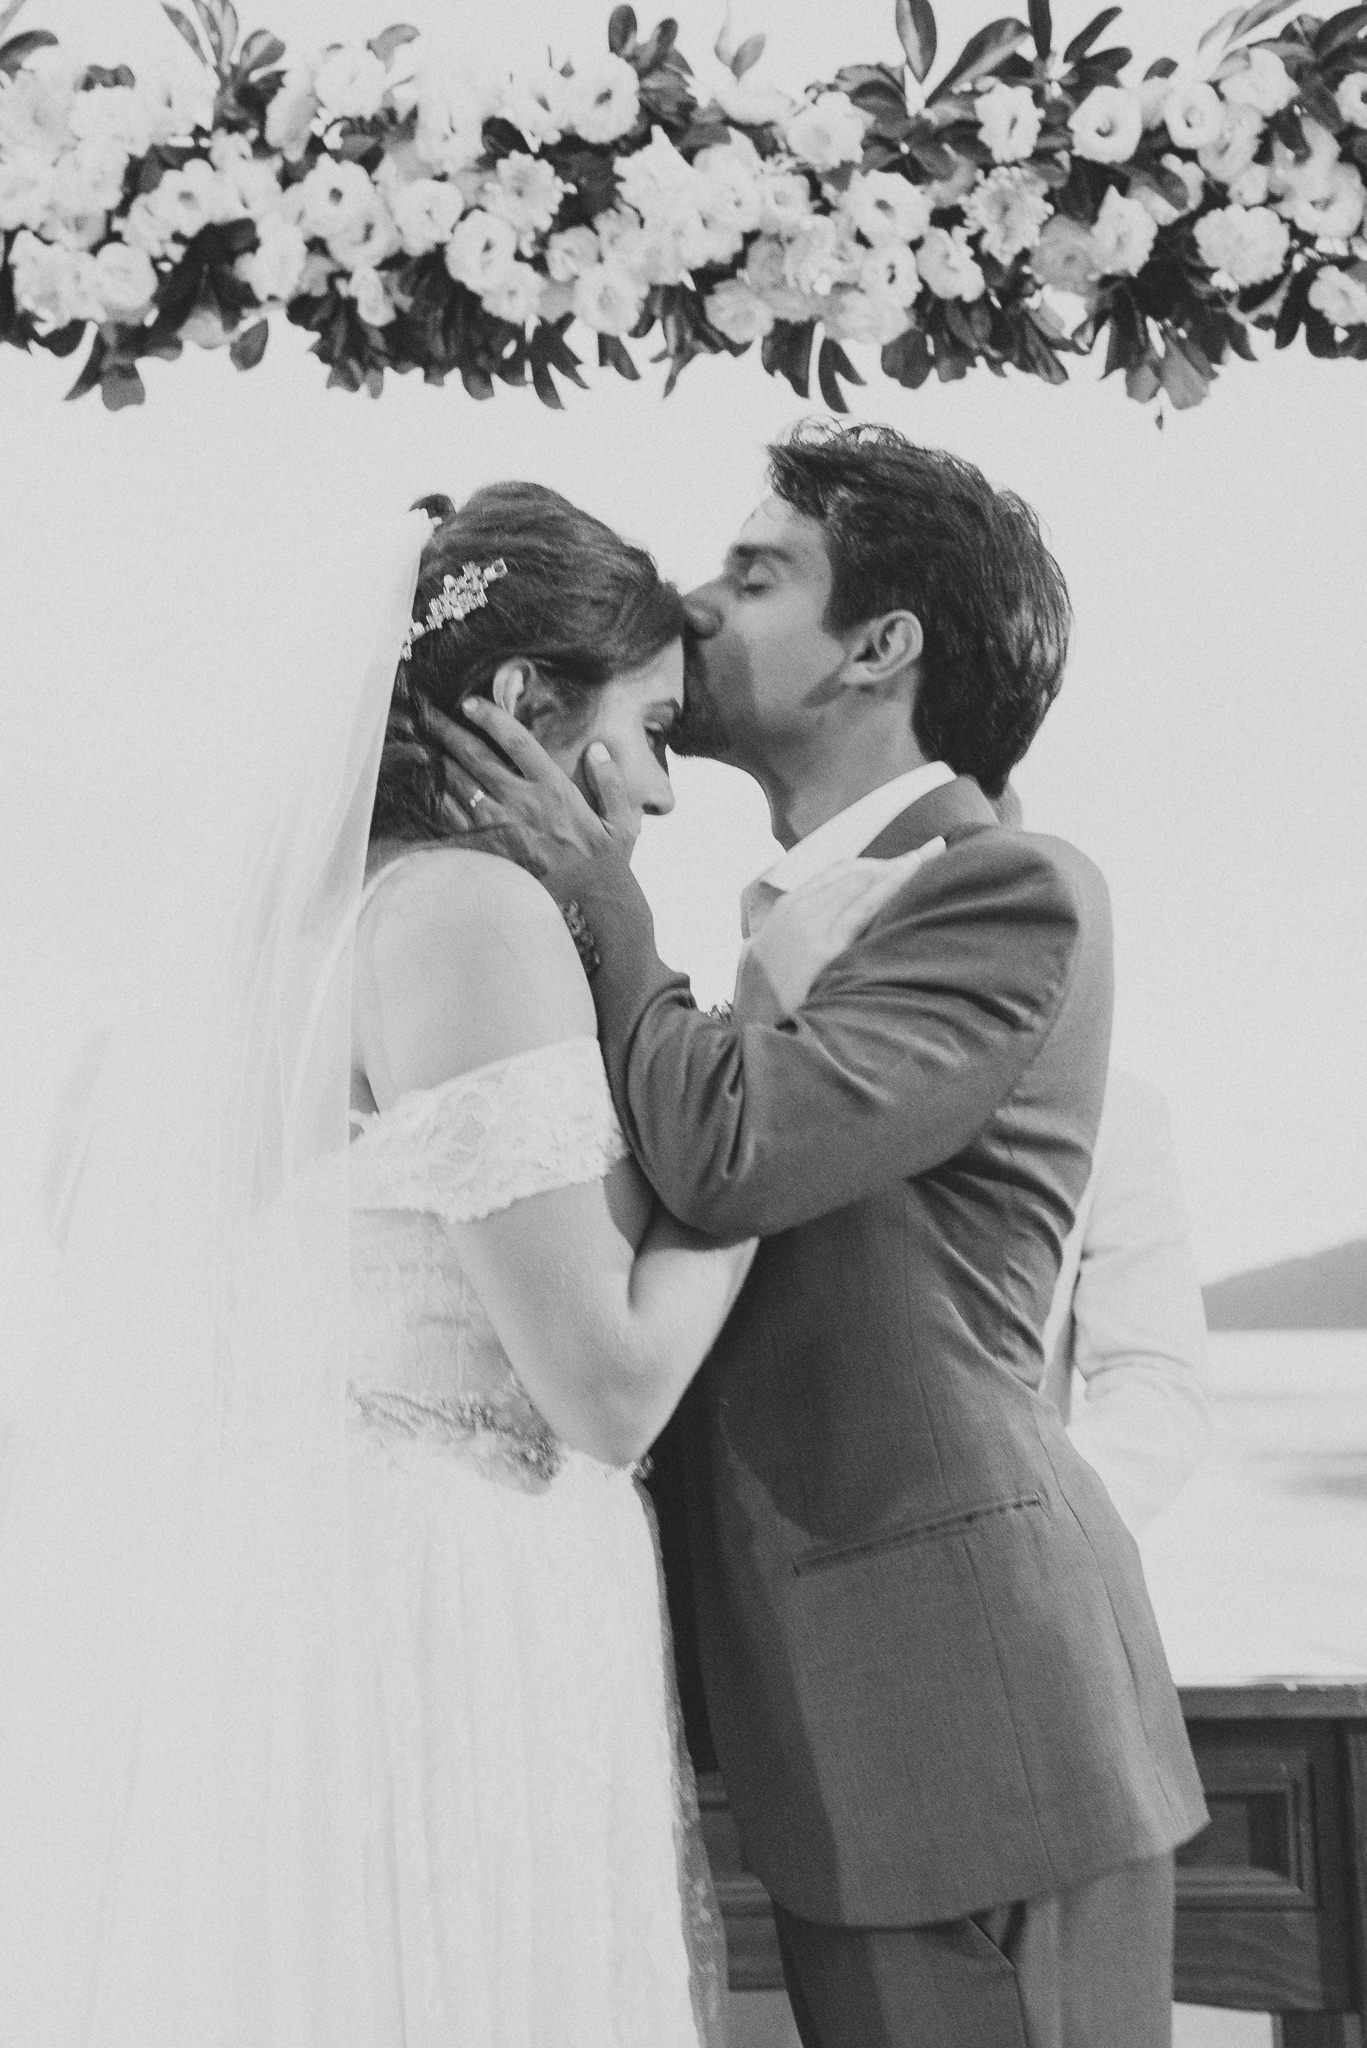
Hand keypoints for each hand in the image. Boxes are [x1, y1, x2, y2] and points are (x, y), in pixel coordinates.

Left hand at [419, 697, 638, 881]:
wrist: (591, 906)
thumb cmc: (607, 864)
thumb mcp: (623, 821)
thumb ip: (612, 782)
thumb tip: (597, 749)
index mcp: (555, 790)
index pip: (517, 742)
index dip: (491, 718)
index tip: (470, 703)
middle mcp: (524, 804)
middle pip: (478, 759)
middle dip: (450, 733)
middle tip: (428, 714)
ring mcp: (504, 829)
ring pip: (462, 787)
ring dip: (439, 763)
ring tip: (420, 744)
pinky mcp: (493, 853)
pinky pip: (458, 824)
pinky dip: (440, 804)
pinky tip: (427, 791)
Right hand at [734, 840, 947, 1024]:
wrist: (750, 1037)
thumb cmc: (763, 1007)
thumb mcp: (761, 962)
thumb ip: (784, 939)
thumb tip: (809, 930)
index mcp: (781, 911)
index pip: (833, 874)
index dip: (871, 863)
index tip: (902, 860)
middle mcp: (793, 912)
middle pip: (851, 873)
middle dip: (892, 860)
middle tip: (930, 853)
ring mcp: (806, 928)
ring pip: (859, 882)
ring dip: (898, 866)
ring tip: (932, 856)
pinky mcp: (822, 950)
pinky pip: (861, 907)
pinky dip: (889, 885)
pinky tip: (912, 874)